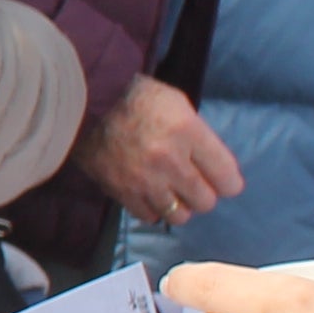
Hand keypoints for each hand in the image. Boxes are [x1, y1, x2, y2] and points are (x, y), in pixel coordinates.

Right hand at [74, 74, 244, 230]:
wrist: (85, 103)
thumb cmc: (135, 97)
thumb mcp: (177, 104)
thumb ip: (198, 135)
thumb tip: (211, 164)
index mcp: (187, 132)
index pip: (228, 178)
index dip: (228, 180)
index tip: (221, 177)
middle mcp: (169, 161)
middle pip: (206, 201)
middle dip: (203, 192)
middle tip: (193, 181)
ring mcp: (144, 180)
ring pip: (179, 215)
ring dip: (179, 204)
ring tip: (171, 190)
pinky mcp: (121, 191)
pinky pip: (149, 216)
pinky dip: (152, 208)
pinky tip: (149, 193)